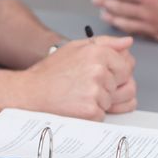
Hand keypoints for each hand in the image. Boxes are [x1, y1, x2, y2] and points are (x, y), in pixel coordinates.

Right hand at [9, 36, 135, 119]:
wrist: (30, 93)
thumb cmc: (51, 72)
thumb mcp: (75, 48)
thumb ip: (105, 43)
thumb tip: (127, 42)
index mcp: (97, 52)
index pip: (127, 66)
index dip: (114, 73)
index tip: (97, 74)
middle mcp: (99, 71)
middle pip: (124, 85)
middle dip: (109, 88)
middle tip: (85, 86)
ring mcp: (96, 92)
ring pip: (113, 101)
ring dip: (100, 102)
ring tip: (78, 95)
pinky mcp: (92, 111)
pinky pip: (103, 115)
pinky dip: (91, 114)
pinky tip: (76, 105)